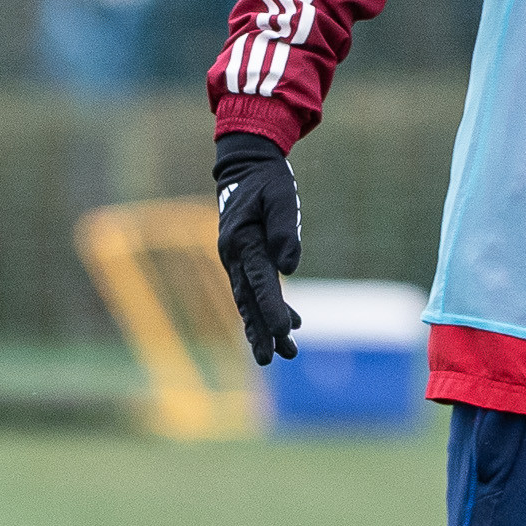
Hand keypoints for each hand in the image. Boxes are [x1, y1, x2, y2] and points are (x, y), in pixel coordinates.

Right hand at [213, 132, 303, 362]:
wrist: (245, 165)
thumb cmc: (266, 179)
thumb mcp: (280, 196)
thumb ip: (284, 230)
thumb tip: (290, 268)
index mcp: (241, 241)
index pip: (259, 282)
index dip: (272, 309)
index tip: (282, 333)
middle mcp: (234, 255)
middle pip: (249, 300)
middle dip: (262, 332)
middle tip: (273, 360)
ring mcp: (237, 259)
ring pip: (251, 300)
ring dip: (266, 327)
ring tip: (285, 354)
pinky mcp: (245, 258)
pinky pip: (256, 289)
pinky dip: (272, 307)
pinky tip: (291, 325)